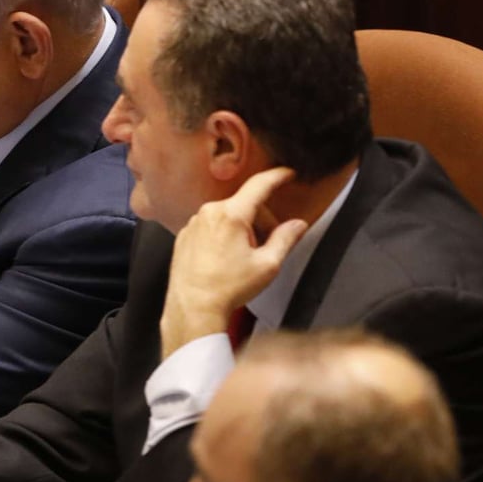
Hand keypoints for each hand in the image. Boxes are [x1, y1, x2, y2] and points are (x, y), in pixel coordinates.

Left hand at [159, 166, 307, 358]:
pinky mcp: (184, 235)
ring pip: (227, 215)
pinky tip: (226, 258)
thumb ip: (285, 239)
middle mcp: (209, 212)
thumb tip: (298, 225)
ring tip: (245, 256)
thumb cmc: (229, 288)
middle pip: (244, 205)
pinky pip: (210, 226)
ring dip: (241, 228)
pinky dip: (223, 235)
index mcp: (231, 215)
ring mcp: (193, 223)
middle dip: (261, 219)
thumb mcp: (267, 265)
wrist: (193, 308)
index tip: (288, 173)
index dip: (277, 176)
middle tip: (269, 243)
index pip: (259, 185)